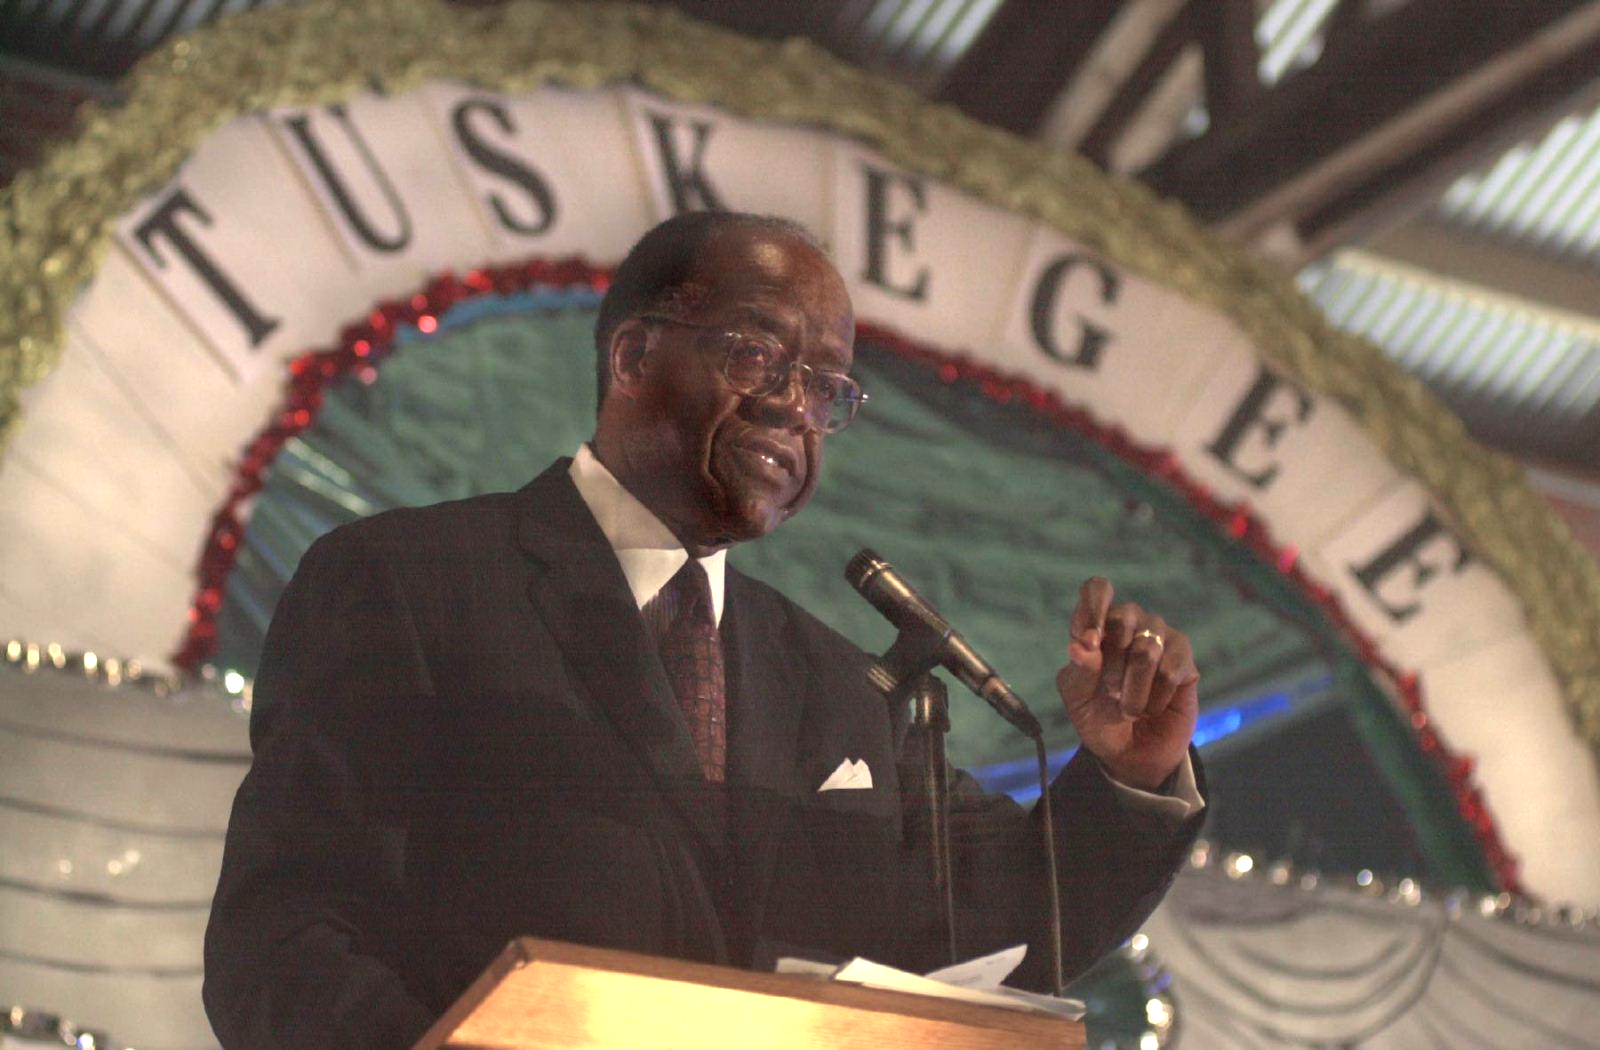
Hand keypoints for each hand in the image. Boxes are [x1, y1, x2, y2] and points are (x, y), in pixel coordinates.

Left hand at [1055, 577, 1198, 791]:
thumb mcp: (1078, 699)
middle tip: (1109, 693)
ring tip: (1129, 710)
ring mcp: (1159, 636)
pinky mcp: (1183, 657)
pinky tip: (1153, 707)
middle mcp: (1129, 622)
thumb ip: (1079, 670)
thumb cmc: (1099, 719)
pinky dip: (1155, 698)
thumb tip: (1081, 644)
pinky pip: (1170, 671)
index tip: (1091, 641)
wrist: (1131, 754)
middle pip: (1121, 620)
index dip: (1094, 607)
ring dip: (1133, 691)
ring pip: (1145, 651)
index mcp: (1096, 625)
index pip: (1097, 589)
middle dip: (1111, 668)